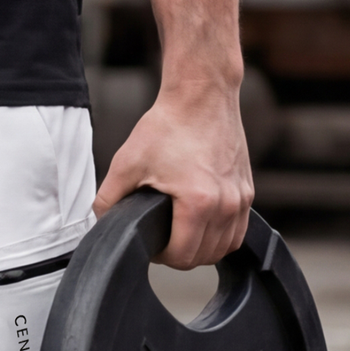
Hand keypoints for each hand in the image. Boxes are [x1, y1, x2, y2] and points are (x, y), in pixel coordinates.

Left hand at [93, 81, 253, 268]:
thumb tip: (101, 224)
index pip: (182, 256)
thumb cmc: (167, 124)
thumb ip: (107, 200)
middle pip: (202, 257)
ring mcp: (241, 197)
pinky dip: (221, 238)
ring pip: (223, 249)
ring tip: (181, 235)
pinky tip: (203, 229)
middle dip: (179, 255)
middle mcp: (226, 203)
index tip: (152, 243)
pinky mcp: (247, 190)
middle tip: (162, 239)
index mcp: (198, 202)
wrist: (201, 93)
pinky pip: (238, 232)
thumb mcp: (125, 163)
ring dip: (201, 250)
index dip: (161, 257)